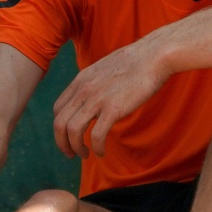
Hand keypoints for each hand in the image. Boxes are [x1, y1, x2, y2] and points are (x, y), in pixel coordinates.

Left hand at [53, 39, 169, 157]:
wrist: (153, 56)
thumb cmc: (134, 63)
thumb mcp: (103, 70)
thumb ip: (93, 84)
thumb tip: (91, 99)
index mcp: (80, 81)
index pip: (57, 109)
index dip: (59, 128)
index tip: (68, 138)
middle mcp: (84, 90)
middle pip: (59, 123)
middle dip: (62, 143)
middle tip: (71, 154)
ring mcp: (97, 99)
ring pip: (73, 131)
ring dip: (75, 148)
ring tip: (85, 155)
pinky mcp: (113, 108)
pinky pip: (96, 135)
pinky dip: (96, 148)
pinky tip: (101, 152)